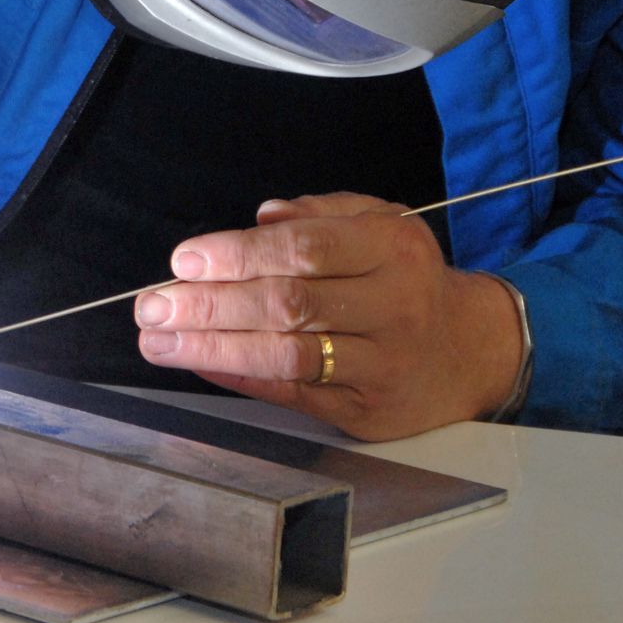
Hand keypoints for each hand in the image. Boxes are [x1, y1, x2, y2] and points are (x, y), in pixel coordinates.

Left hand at [133, 193, 523, 439]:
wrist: (470, 351)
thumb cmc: (408, 279)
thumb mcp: (381, 223)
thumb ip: (323, 213)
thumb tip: (259, 217)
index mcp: (392, 248)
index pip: (304, 249)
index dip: (239, 254)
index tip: (185, 259)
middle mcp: (392, 305)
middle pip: (288, 304)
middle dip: (210, 305)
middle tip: (153, 305)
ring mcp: (382, 363)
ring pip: (286, 354)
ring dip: (213, 348)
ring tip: (159, 340)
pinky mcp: (367, 409)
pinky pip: (294, 393)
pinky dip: (241, 378)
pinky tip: (200, 364)